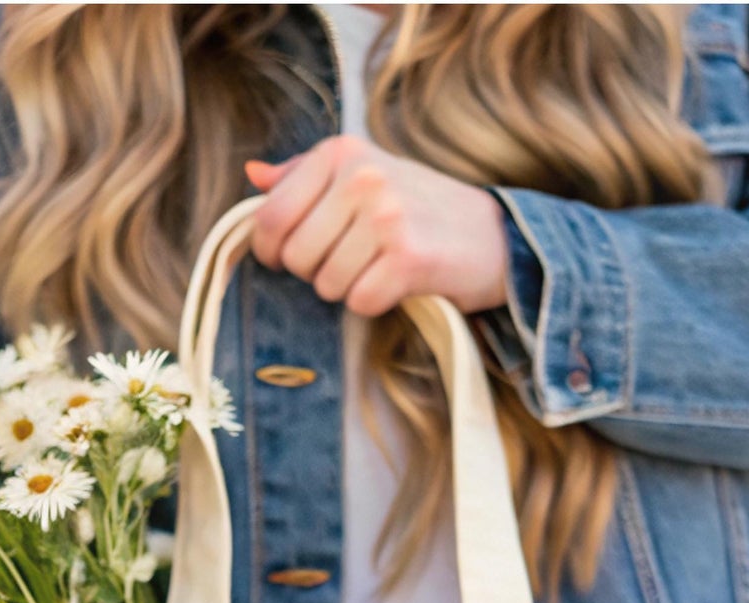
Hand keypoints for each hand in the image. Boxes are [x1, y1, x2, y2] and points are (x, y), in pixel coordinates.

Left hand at [245, 136, 509, 316]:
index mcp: (341, 152)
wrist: (494, 236)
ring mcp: (386, 216)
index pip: (271, 214)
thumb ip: (304, 176)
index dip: (271, 249)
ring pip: (325, 284)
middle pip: (295, 256)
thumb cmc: (420, 210)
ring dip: (347, 290)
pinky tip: (396, 285)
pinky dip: (374, 304)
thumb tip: (253, 176)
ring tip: (377, 269)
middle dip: (314, 272)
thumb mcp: (363, 175)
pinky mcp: (407, 258)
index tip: (289, 256)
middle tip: (349, 263)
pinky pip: (359, 302)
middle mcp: (361, 176)